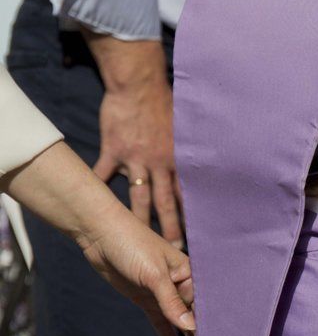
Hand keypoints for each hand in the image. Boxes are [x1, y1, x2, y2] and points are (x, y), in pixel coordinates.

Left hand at [78, 204, 194, 335]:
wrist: (101, 235)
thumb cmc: (133, 245)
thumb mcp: (154, 276)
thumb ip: (172, 303)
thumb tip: (191, 328)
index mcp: (189, 272)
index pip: (204, 302)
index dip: (212, 321)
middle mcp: (179, 283)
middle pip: (193, 312)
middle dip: (203, 331)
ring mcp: (161, 291)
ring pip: (178, 318)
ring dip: (187, 335)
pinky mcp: (145, 297)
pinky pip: (159, 320)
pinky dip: (166, 334)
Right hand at [84, 31, 181, 245]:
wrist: (138, 85)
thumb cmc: (164, 103)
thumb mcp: (185, 126)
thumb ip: (190, 148)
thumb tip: (209, 160)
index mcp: (178, 160)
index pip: (187, 194)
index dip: (192, 215)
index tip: (199, 234)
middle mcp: (159, 164)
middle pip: (165, 203)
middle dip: (170, 228)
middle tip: (174, 250)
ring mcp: (135, 160)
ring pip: (138, 197)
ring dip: (140, 220)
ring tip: (139, 242)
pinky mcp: (113, 151)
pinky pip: (102, 174)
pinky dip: (97, 189)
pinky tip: (89, 207)